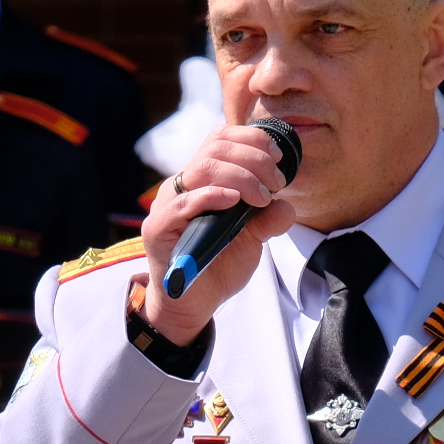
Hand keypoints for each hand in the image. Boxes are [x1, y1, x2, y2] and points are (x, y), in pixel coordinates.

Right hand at [139, 123, 296, 342]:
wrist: (194, 304)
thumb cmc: (218, 264)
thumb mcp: (251, 239)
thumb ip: (267, 220)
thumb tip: (286, 206)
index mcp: (202, 180)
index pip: (220, 139)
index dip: (251, 139)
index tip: (278, 157)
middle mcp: (182, 186)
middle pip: (214, 149)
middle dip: (254, 159)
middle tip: (276, 183)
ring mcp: (167, 205)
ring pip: (201, 169)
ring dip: (240, 176)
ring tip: (262, 196)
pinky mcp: (158, 229)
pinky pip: (181, 204)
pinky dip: (210, 197)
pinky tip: (234, 201)